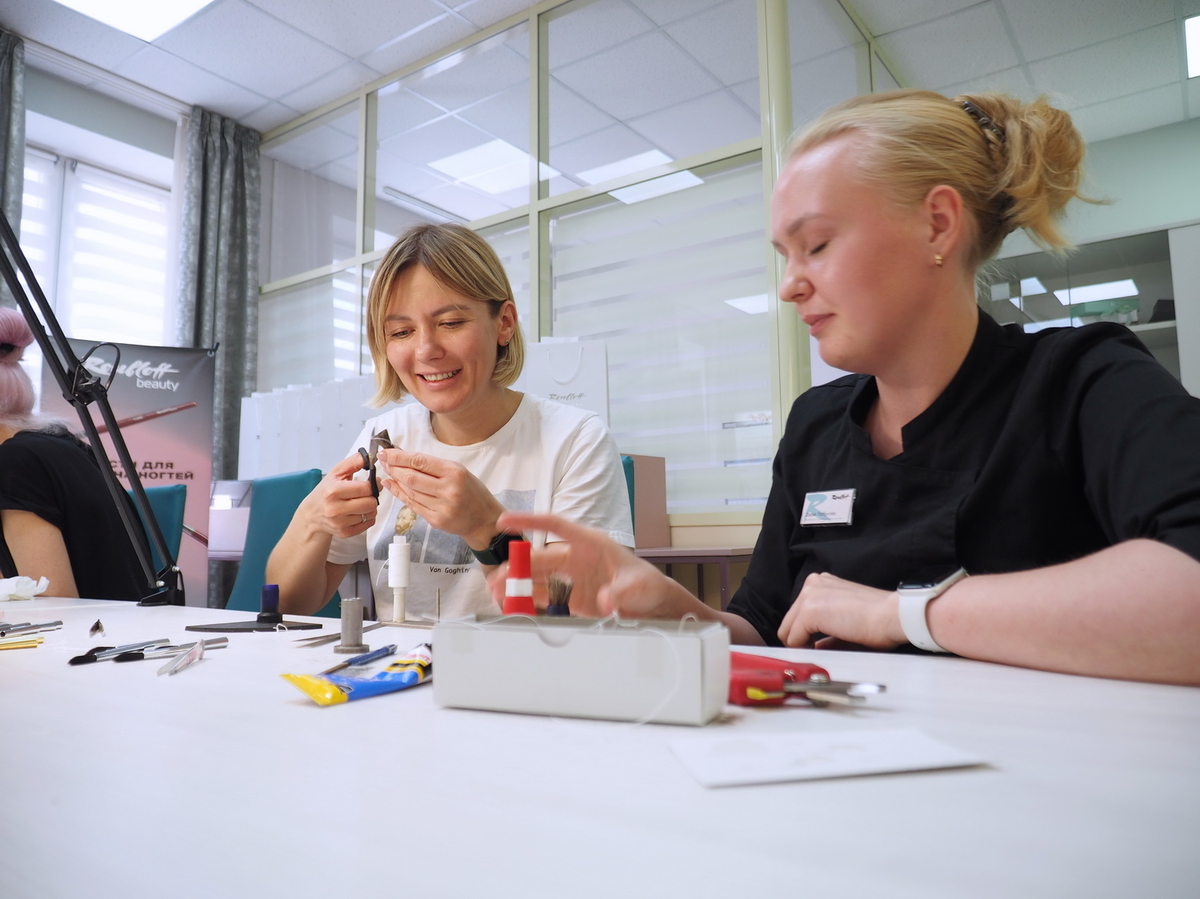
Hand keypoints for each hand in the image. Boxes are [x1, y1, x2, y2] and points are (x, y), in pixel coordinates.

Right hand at [305, 453, 377, 538]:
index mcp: (333, 491)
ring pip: (371, 514)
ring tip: (361, 502)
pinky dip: (368, 517)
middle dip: (372, 496)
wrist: (312, 514)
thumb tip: (368, 456)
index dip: (374, 484)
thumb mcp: (336, 472)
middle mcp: (335, 509)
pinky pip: (368, 524)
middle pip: (370, 503)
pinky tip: (359, 512)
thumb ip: (353, 462)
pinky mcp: (344, 533)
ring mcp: (339, 523)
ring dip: (370, 507)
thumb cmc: (325, 491)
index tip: (373, 482)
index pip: (365, 488)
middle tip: (366, 493)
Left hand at [377, 448, 504, 547]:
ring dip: (395, 480)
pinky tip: (393, 486)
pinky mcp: (436, 520)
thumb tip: (403, 455)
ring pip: (410, 491)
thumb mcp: (458, 471)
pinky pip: (413, 505)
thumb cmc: (472, 491)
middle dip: (393, 467)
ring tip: (387, 471)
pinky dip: (400, 494)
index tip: (386, 451)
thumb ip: (432, 465)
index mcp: (454, 473)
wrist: (483, 519)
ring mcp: (442, 507)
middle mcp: (448, 490)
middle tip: (383, 460)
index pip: (420, 461)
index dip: (399, 456)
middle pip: (411, 477)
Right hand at [490, 512, 696, 618]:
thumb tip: (605, 600)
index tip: (505, 520)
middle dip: (516, 567)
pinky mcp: (570, 598)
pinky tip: (514, 607)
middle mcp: (576, 558)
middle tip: (498, 580)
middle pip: (540, 558)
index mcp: (590, 543)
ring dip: (517, 585)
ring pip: (537, 578)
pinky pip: (544, 597)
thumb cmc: (648, 586)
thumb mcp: (639, 586)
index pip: (555, 526)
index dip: (530, 521)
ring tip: (498, 595)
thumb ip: (623, 591)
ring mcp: (571, 578)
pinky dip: (528, 601)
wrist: (653, 606)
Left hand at [777, 572, 906, 648]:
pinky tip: (820, 651)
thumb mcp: (845, 623)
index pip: (798, 613)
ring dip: (801, 645)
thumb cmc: (878, 619)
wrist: (892, 616)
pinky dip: (803, 649)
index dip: (804, 633)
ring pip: (788, 631)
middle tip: (815, 653)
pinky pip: (793, 639)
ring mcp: (809, 596)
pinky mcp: (809, 611)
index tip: (814, 645)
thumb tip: (815, 647)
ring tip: (820, 652)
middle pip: (789, 621)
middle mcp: (812, 584)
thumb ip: (826, 634)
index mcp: (821, 583)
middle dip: (799, 640)